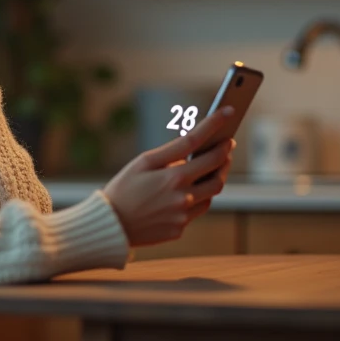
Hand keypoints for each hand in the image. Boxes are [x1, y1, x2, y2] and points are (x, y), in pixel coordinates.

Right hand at [102, 108, 236, 246]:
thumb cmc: (124, 188)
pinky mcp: (179, 229)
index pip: (200, 144)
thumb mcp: (143, 163)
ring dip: (215, 178)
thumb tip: (194, 145)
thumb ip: (171, 152)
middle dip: (225, 156)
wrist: (110, 224)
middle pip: (217, 173)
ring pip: (211, 194)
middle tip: (227, 145)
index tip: (229, 111)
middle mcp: (183, 196)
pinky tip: (190, 190)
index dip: (216, 125)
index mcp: (173, 176)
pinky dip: (198, 198)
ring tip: (213, 167)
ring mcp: (182, 215)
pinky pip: (196, 211)